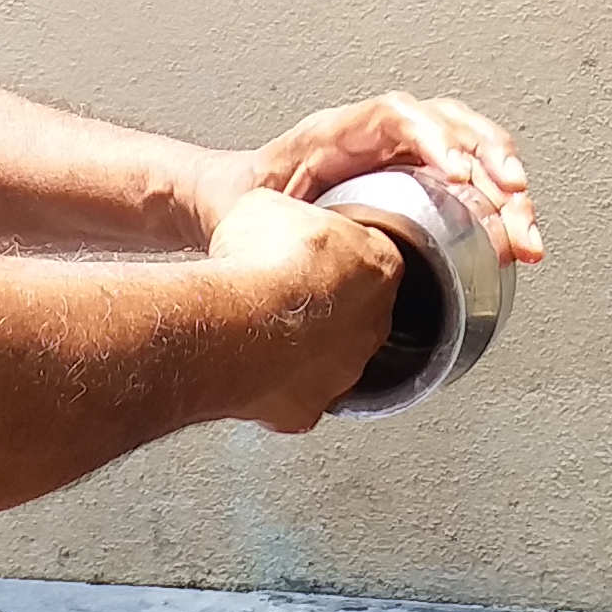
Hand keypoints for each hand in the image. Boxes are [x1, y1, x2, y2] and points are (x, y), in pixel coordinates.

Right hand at [209, 183, 404, 429]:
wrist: (231, 326)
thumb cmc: (257, 265)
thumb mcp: (269, 205)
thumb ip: (291, 216)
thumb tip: (276, 220)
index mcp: (379, 265)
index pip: (373, 253)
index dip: (338, 250)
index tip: (313, 250)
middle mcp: (373, 322)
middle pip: (358, 308)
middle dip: (326, 301)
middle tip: (286, 289)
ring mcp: (346, 370)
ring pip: (331, 355)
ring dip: (305, 343)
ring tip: (265, 328)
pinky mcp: (310, 407)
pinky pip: (297, 393)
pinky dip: (277, 382)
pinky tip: (253, 364)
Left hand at [232, 93, 544, 261]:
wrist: (231, 198)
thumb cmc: (240, 197)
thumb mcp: (247, 206)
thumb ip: (265, 218)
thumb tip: (283, 245)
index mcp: (337, 131)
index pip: (397, 117)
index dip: (434, 138)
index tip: (458, 172)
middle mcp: (377, 133)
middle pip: (449, 127)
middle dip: (489, 161)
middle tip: (514, 201)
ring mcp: (400, 149)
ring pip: (469, 148)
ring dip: (505, 184)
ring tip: (526, 224)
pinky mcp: (415, 175)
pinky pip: (467, 175)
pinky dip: (496, 200)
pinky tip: (515, 230)